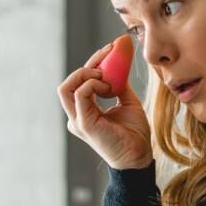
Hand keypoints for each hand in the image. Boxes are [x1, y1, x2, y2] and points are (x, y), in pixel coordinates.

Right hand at [58, 43, 153, 169]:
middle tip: (109, 53)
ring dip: (87, 74)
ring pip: (66, 87)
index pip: (79, 82)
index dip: (93, 62)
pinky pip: (80, 95)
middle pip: (70, 81)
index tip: (111, 49)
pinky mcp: (84, 124)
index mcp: (84, 111)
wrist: (139, 156)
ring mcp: (78, 121)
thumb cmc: (134, 133)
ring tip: (107, 78)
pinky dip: (93, 84)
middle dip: (89, 63)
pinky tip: (109, 88)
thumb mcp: (127, 102)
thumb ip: (119, 85)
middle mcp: (77, 116)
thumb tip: (119, 65)